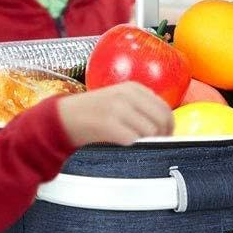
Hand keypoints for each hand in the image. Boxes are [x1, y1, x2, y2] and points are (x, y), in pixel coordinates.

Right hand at [56, 83, 174, 149]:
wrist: (63, 117)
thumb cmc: (93, 112)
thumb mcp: (120, 99)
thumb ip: (141, 106)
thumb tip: (166, 124)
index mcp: (133, 88)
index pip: (164, 108)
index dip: (169, 125)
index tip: (166, 135)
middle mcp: (127, 95)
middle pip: (161, 120)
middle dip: (163, 135)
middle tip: (158, 144)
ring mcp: (117, 108)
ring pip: (149, 130)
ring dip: (146, 141)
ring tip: (135, 143)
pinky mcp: (107, 123)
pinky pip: (132, 139)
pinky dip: (130, 144)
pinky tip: (122, 143)